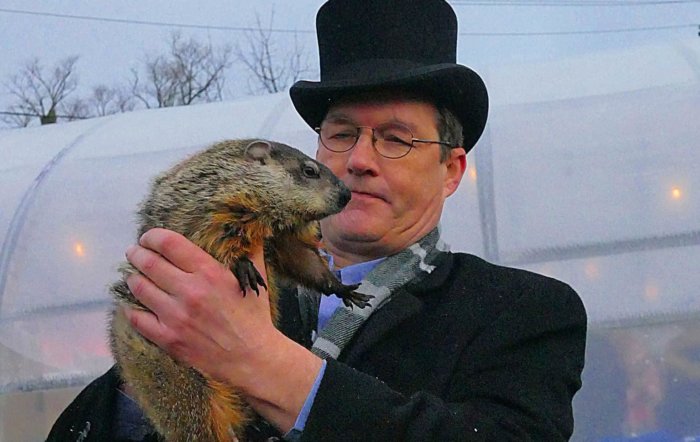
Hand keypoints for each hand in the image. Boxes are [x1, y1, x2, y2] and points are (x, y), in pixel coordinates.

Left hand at [123, 228, 276, 383]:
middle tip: (134, 253)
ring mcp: (176, 317)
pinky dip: (131, 308)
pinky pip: (137, 319)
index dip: (153, 236)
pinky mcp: (168, 339)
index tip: (149, 237)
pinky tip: (133, 304)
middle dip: (137, 254)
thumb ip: (251, 251)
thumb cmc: (254, 317)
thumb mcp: (256, 279)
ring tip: (133, 275)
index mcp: (210, 273)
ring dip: (132, 278)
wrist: (252, 358)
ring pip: (139, 288)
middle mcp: (190, 292)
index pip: (169, 244)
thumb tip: (249, 230)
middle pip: (148, 263)